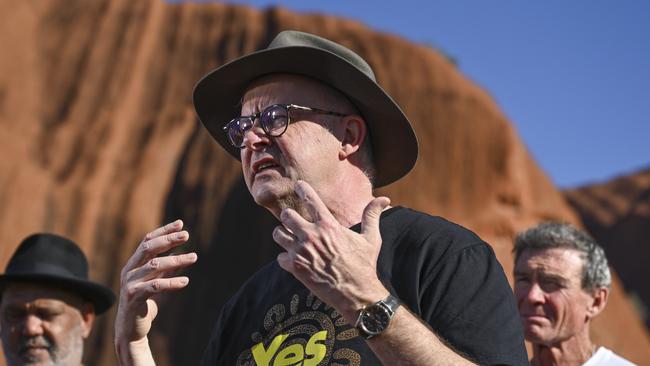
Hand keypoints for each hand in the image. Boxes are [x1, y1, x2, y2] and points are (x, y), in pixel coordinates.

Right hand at [114, 220, 196, 363]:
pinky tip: (186, 281)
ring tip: (194, 258)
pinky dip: (171, 282)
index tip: (181, 224)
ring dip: (176, 260)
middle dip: (168, 240)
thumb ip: (167, 269)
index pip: (147, 241)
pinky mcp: (134, 297)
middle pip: (148, 248)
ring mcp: (130, 283)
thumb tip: (184, 256)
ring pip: (154, 265)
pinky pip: (155, 286)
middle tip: (187, 235)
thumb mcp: (157, 282)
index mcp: (134, 264)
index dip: (163, 231)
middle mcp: (129, 270)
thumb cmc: (144, 303)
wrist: (130, 329)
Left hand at [273, 180, 390, 322]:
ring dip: (283, 236)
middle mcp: (311, 236)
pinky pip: (280, 257)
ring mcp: (301, 252)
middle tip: (293, 221)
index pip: (309, 199)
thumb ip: (372, 215)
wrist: (356, 294)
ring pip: (278, 234)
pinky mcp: (295, 268)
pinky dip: (285, 258)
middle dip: (289, 217)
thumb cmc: (364, 265)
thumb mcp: (371, 238)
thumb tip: (385, 199)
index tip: (298, 184)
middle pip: (287, 216)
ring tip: (290, 239)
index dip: (302, 188)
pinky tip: (295, 260)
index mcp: (328, 226)